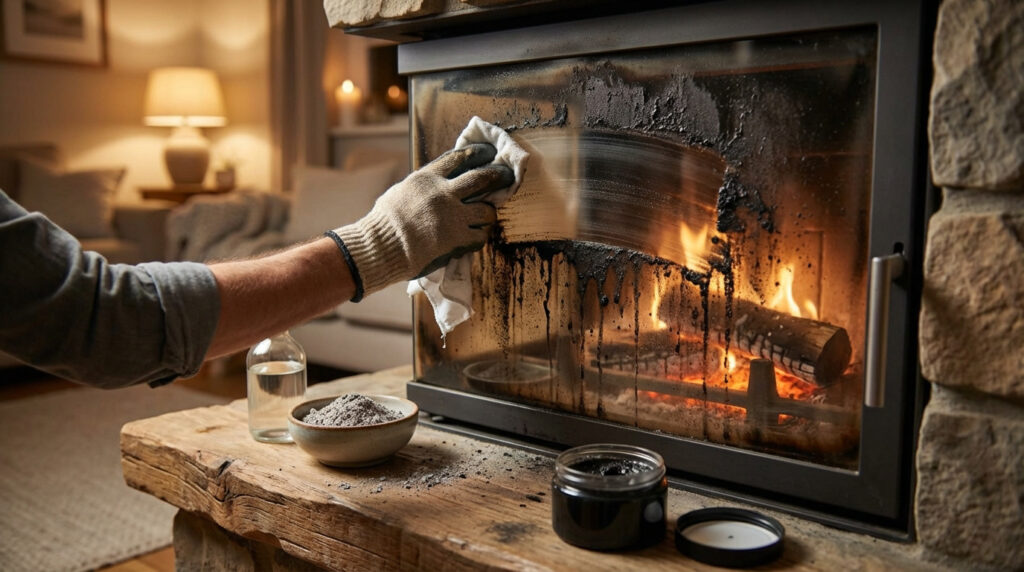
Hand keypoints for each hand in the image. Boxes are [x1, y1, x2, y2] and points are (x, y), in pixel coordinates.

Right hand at [330, 143, 514, 300]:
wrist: (382, 246)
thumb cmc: (384, 222)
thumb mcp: (401, 191)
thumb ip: (422, 185)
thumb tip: (434, 181)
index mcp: (427, 178)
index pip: (459, 157)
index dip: (477, 153)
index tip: (488, 152)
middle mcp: (444, 192)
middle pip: (482, 178)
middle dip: (498, 176)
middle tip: (507, 176)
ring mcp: (453, 215)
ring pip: (487, 210)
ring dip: (489, 214)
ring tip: (486, 217)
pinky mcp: (457, 238)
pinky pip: (481, 235)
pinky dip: (480, 236)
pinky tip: (475, 237)